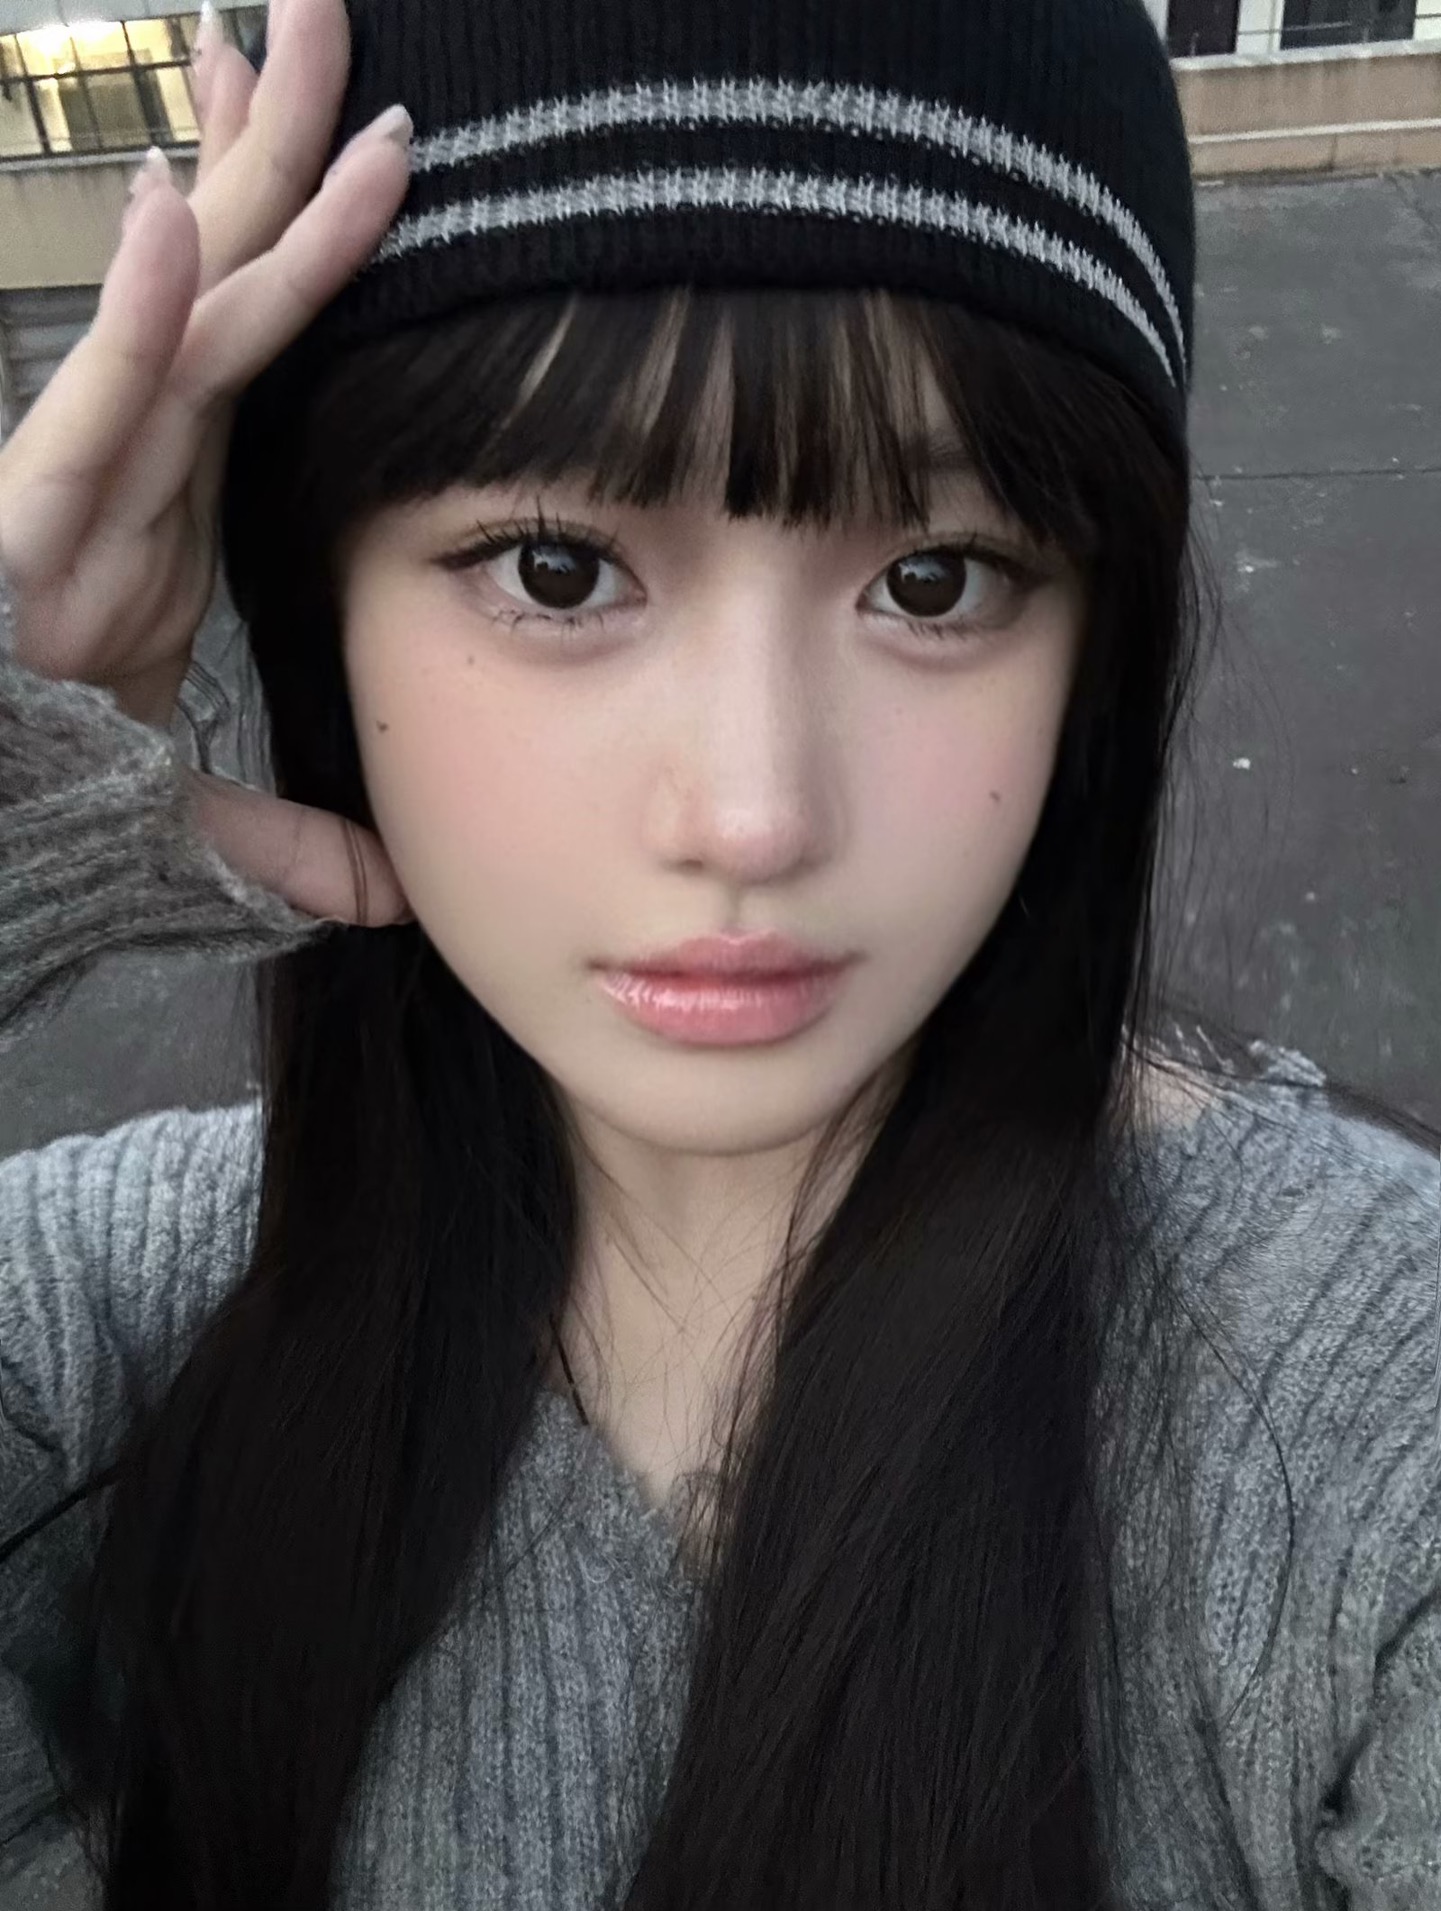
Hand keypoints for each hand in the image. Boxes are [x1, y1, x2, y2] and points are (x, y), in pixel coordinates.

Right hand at [0, 0, 415, 927]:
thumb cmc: (43, 795)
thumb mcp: (180, 811)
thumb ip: (271, 833)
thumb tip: (380, 892)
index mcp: (177, 498)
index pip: (257, 335)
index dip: (308, 233)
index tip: (363, 130)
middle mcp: (137, 468)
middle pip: (225, 281)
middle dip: (274, 142)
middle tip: (325, 6)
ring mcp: (84, 486)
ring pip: (173, 314)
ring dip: (229, 179)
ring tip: (276, 40)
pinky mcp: (27, 526)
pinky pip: (92, 408)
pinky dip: (129, 314)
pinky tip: (165, 209)